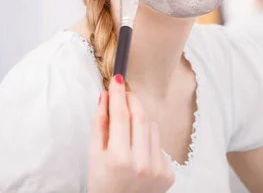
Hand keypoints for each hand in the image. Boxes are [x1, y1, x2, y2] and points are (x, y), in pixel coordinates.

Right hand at [88, 75, 174, 192]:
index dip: (118, 95)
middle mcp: (141, 164)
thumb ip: (99, 125)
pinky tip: (138, 151)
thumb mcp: (93, 156)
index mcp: (118, 160)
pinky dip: (148, 141)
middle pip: (140, 117)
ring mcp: (158, 169)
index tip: (117, 79)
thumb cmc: (102, 184)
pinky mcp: (169, 174)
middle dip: (132, 100)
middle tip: (124, 91)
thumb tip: (105, 96)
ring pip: (152, 128)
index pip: (121, 116)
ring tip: (127, 127)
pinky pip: (159, 145)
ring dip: (140, 119)